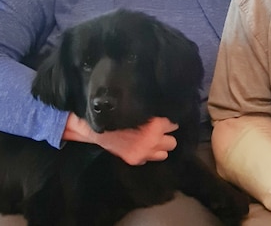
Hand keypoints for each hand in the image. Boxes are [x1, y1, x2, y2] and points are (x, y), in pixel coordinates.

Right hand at [63, 113, 177, 164]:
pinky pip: (150, 159)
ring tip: (153, 141)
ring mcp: (145, 152)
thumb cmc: (118, 114)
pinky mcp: (136, 160)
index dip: (168, 122)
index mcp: (155, 125)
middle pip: (172, 142)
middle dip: (166, 136)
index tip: (164, 120)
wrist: (98, 127)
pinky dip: (148, 154)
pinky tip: (142, 147)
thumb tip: (168, 111)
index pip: (173, 125)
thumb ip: (154, 113)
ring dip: (159, 147)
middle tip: (160, 131)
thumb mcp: (138, 109)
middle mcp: (153, 140)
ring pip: (164, 154)